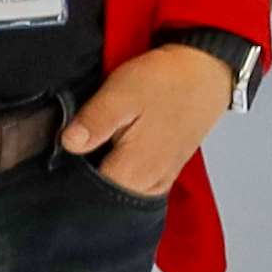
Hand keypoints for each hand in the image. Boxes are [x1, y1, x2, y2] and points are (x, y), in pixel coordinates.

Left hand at [65, 39, 243, 198]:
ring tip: (99, 146)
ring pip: (120, 194)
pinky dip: (123, 174)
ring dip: (105, 175)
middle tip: (82, 144)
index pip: (87, 195)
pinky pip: (136, 186)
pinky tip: (117, 151)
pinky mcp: (166, 173)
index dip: (69, 175)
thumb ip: (93, 122)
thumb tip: (68, 144)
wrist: (206, 73)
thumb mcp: (121, 92)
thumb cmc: (165, 81)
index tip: (65, 152)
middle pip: (104, 199)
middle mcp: (148, 186)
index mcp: (133, 172)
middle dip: (86, 177)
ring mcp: (160, 182)